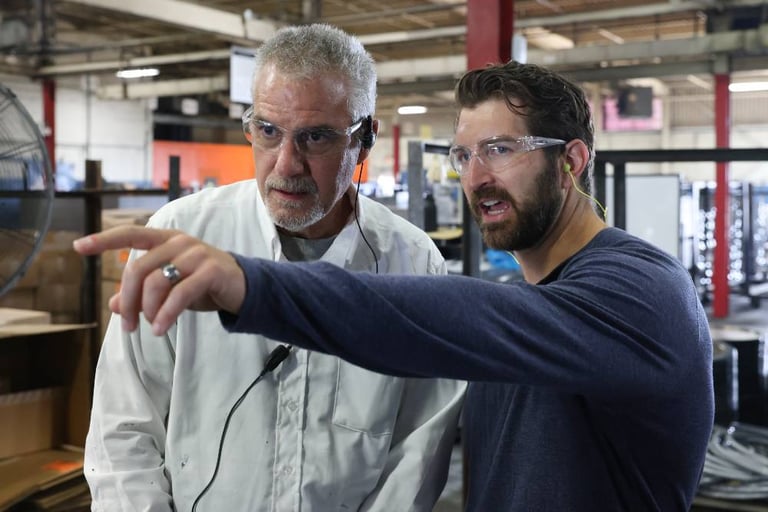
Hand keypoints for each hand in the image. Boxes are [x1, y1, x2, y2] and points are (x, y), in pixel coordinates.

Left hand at [73, 226, 245, 334]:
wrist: (243, 288)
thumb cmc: (203, 284)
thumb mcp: (170, 287)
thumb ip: (143, 293)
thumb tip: (112, 305)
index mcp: (166, 239)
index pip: (131, 235)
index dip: (104, 240)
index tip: (78, 247)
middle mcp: (179, 242)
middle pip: (139, 269)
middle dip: (128, 300)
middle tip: (127, 326)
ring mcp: (196, 254)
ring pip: (157, 282)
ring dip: (148, 310)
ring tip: (151, 329)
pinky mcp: (211, 270)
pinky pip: (180, 294)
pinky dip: (166, 314)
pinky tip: (161, 328)